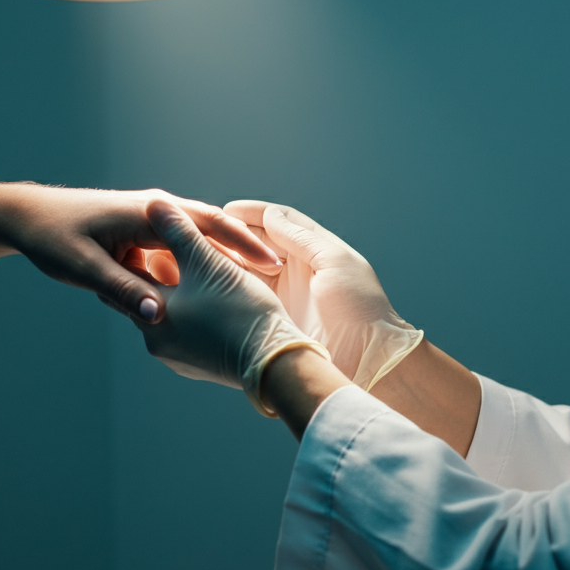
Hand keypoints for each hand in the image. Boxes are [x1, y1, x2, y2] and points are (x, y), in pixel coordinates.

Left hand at [0, 183, 280, 322]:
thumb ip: (126, 292)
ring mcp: (146, 237)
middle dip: (240, 257)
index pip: (205, 226)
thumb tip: (154, 316)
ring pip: (192, 255)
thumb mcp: (88, 269)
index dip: (241, 244)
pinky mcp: (137, 251)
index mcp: (144, 214)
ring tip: (257, 290)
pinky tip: (215, 298)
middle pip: (207, 239)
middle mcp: (150, 219)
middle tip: (279, 277)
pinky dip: (196, 279)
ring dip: (220, 269)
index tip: (273, 263)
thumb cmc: (54, 237)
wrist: (25, 219)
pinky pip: (176, 267)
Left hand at [138, 200, 329, 413]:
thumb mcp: (208, 263)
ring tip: (203, 265)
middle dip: (167, 267)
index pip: (135, 271)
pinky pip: (191, 329)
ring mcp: (177, 358)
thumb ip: (179, 231)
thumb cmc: (241, 312)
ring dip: (185, 288)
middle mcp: (156, 343)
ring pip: (175, 310)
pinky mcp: (199, 366)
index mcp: (151, 316)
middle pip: (155, 292)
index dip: (145, 244)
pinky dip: (199, 308)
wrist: (278, 365)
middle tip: (177, 243)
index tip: (151, 228)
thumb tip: (156, 205)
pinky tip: (217, 295)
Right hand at [223, 201, 421, 389]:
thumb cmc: (360, 308)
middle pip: (260, 242)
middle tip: (208, 228)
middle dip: (235, 232)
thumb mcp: (334, 263)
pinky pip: (244, 294)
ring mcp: (282, 294)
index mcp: (317, 250)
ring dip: (227, 255)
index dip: (256, 213)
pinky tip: (209, 275)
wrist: (367, 361)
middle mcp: (297, 270)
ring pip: (247, 266)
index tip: (229, 208)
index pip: (282, 222)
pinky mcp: (270, 318)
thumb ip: (300, 238)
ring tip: (202, 248)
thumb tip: (270, 215)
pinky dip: (226, 282)